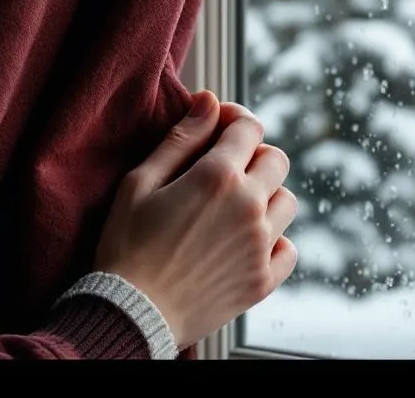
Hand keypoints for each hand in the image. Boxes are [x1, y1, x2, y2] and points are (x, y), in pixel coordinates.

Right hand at [94, 90, 297, 348]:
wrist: (131, 313)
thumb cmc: (126, 245)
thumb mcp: (140, 183)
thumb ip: (181, 138)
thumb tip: (210, 100)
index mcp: (218, 177)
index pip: (250, 128)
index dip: (235, 120)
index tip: (218, 128)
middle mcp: (249, 207)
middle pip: (277, 160)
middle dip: (253, 156)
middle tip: (223, 171)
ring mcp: (260, 246)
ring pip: (286, 202)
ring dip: (265, 197)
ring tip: (231, 210)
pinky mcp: (263, 280)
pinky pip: (288, 248)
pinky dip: (273, 241)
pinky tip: (244, 244)